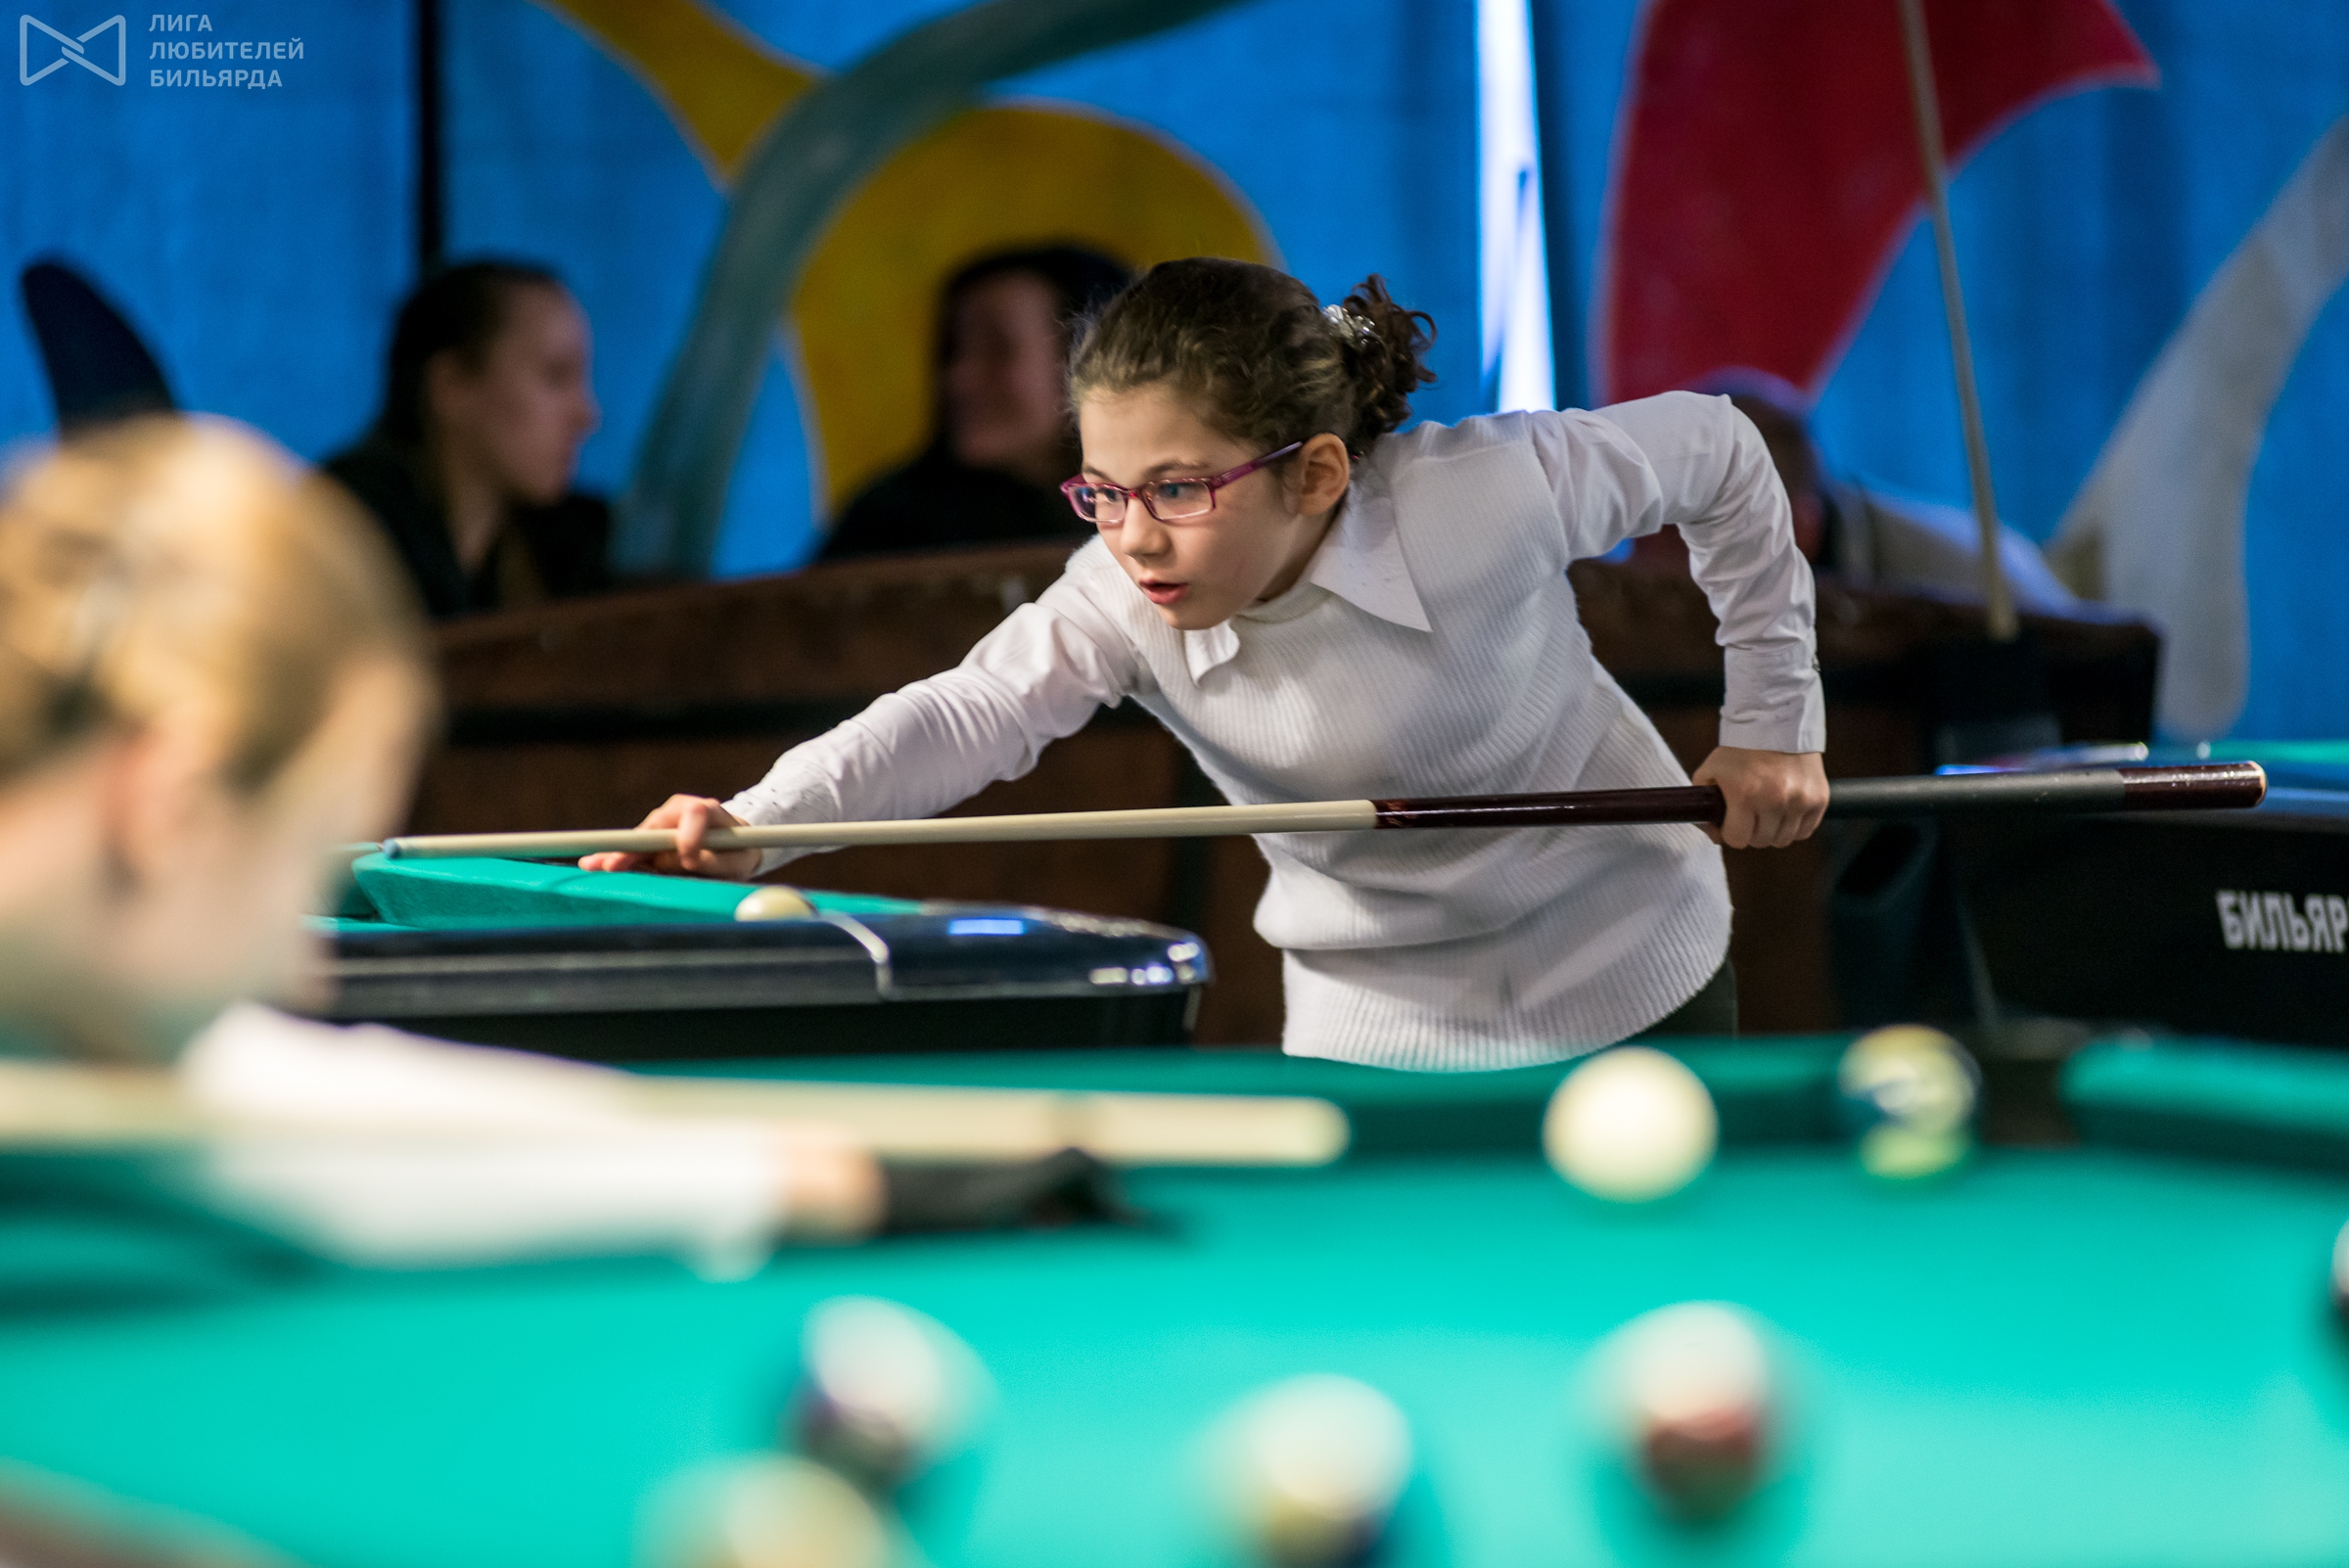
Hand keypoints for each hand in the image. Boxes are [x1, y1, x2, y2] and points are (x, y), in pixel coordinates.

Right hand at [579, 794, 759, 878]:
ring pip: (638, 839)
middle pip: (654, 827)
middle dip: (635, 848)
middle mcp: (679, 810)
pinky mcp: (650, 836)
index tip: (689, 858)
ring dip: (617, 853)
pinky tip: (591, 863)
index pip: (695, 814)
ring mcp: (661, 822)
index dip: (690, 835)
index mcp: (707, 810)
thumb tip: (687, 859)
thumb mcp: (737, 860)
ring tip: (592, 864)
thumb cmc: (739, 852)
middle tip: (614, 865)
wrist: (734, 845)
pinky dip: (616, 857)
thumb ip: (716, 860)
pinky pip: (633, 848)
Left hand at [1690, 746, 1828, 848]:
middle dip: (1751, 831)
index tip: (1731, 821)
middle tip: (1750, 813)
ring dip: (1773, 830)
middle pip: (1761, 841)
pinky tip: (1785, 810)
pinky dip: (1794, 826)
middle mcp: (1775, 799)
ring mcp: (1800, 800)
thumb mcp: (1709, 772)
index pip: (1737, 840)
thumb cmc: (1739, 749)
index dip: (1730, 832)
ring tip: (1767, 810)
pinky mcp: (1819, 798)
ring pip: (1784, 839)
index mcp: (1745, 794)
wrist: (1775, 722)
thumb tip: (1714, 836)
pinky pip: (1805, 831)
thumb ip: (1703, 806)